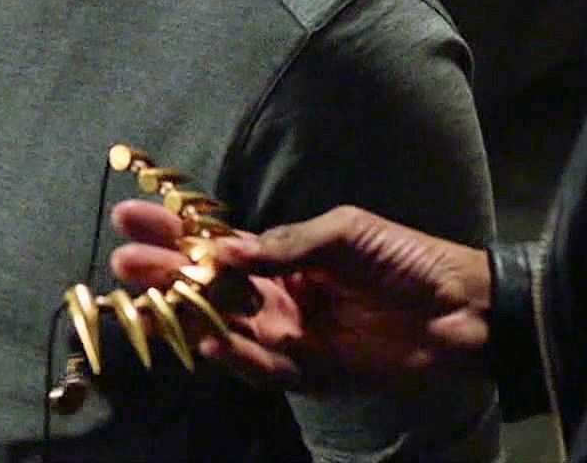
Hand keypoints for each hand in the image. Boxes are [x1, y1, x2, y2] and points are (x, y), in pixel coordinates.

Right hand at [110, 202, 490, 394]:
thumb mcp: (344, 231)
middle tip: (122, 259)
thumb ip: (284, 244)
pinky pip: (265, 368)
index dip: (176, 232)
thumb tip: (222, 249)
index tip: (131, 214)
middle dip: (166, 273)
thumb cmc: (407, 258)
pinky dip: (238, 357)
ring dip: (189, 315)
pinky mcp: (314, 373)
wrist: (463, 307)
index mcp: (288, 256)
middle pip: (210, 288)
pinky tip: (211, 337)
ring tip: (150, 296)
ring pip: (228, 329)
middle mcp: (282, 297)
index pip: (218, 245)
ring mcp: (294, 336)